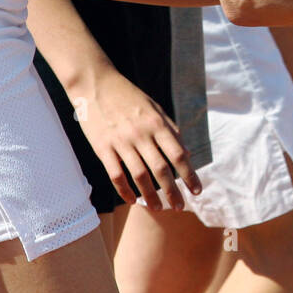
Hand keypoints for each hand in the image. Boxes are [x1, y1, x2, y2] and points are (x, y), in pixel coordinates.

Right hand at [72, 68, 201, 210]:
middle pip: (161, 169)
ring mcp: (121, 142)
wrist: (95, 83)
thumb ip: (171, 130)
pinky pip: (116, 174)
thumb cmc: (128, 96)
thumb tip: (187, 153)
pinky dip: (124, 190)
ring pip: (139, 176)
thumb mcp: (155, 107)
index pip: (178, 155)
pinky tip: (131, 200)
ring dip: (149, 196)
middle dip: (172, 191)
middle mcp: (141, 134)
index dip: (190, 175)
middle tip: (179, 207)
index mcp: (157, 123)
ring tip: (158, 209)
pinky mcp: (102, 147)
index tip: (197, 191)